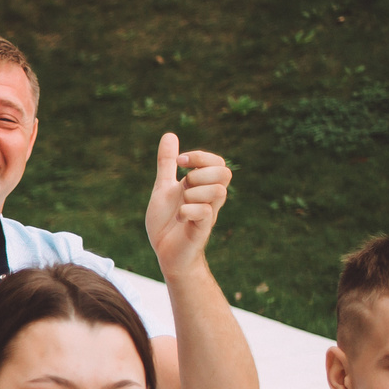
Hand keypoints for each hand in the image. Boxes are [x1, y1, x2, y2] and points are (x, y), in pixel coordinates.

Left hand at [144, 133, 231, 273]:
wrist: (165, 253)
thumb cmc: (167, 222)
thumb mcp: (163, 188)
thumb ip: (167, 164)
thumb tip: (170, 135)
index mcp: (202, 187)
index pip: (218, 163)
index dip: (201, 156)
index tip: (180, 161)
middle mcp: (210, 199)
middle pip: (225, 173)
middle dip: (201, 172)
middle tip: (184, 184)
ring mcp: (208, 214)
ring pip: (218, 191)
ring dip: (194, 192)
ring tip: (181, 204)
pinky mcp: (202, 230)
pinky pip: (205, 212)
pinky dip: (188, 210)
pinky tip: (179, 216)